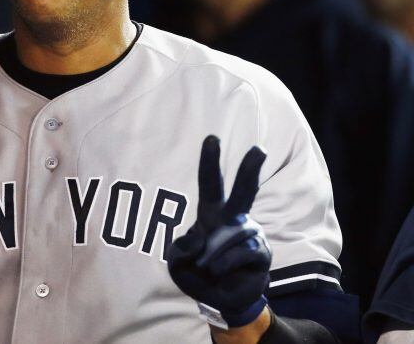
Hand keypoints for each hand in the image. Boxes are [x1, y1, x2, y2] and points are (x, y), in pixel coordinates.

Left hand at [167, 135, 270, 329]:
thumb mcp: (177, 262)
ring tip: (209, 267)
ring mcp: (250, 234)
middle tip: (259, 149)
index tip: (211, 138)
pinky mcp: (262, 252)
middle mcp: (233, 219)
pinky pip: (243, 251)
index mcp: (211, 214)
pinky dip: (226, 264)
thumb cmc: (197, 274)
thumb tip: (201, 239)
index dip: (209, 162)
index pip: (210, 184)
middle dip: (250, 169)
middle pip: (244, 191)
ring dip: (215, 255)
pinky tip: (220, 271)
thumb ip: (180, 249)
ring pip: (234, 235)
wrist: (219, 301)